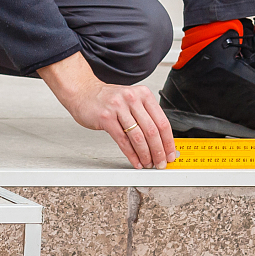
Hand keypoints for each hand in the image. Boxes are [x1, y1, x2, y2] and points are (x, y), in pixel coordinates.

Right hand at [38, 51, 177, 167]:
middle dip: (159, 151)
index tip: (171, 153)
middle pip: (152, 130)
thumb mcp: (131, 101)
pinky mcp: (106, 118)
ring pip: (138, 137)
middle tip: (161, 163)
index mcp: (144, 94)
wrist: (83, 91)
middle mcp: (132, 99)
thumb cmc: (108, 99)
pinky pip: (123, 141)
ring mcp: (119, 107)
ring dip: (145, 155)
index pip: (162, 121)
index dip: (168, 141)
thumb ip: (146, 117)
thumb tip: (161, 141)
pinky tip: (135, 161)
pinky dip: (131, 154)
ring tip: (148, 164)